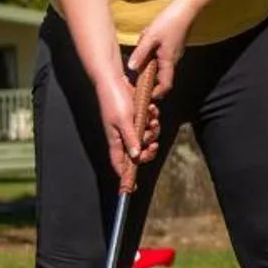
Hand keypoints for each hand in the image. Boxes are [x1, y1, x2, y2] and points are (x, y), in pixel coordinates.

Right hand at [93, 53, 163, 192]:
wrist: (113, 78)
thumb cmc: (114, 99)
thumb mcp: (124, 120)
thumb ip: (130, 138)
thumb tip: (135, 156)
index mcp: (116, 139)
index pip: (119, 164)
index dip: (125, 176)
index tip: (131, 188)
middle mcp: (122, 135)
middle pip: (137, 153)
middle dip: (148, 150)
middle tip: (154, 145)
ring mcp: (128, 125)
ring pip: (145, 137)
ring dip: (152, 130)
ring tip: (153, 119)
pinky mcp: (135, 116)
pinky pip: (147, 123)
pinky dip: (152, 118)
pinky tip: (152, 109)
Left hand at [129, 2, 194, 98]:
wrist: (186, 8)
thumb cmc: (169, 22)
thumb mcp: (150, 37)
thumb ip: (140, 53)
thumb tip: (131, 68)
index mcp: (168, 60)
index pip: (165, 85)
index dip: (156, 93)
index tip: (145, 94)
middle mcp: (173, 60)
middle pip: (160, 76)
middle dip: (148, 76)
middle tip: (135, 71)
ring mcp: (174, 53)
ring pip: (159, 64)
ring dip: (148, 60)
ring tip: (142, 45)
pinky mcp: (173, 46)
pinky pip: (160, 54)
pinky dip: (152, 52)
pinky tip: (147, 38)